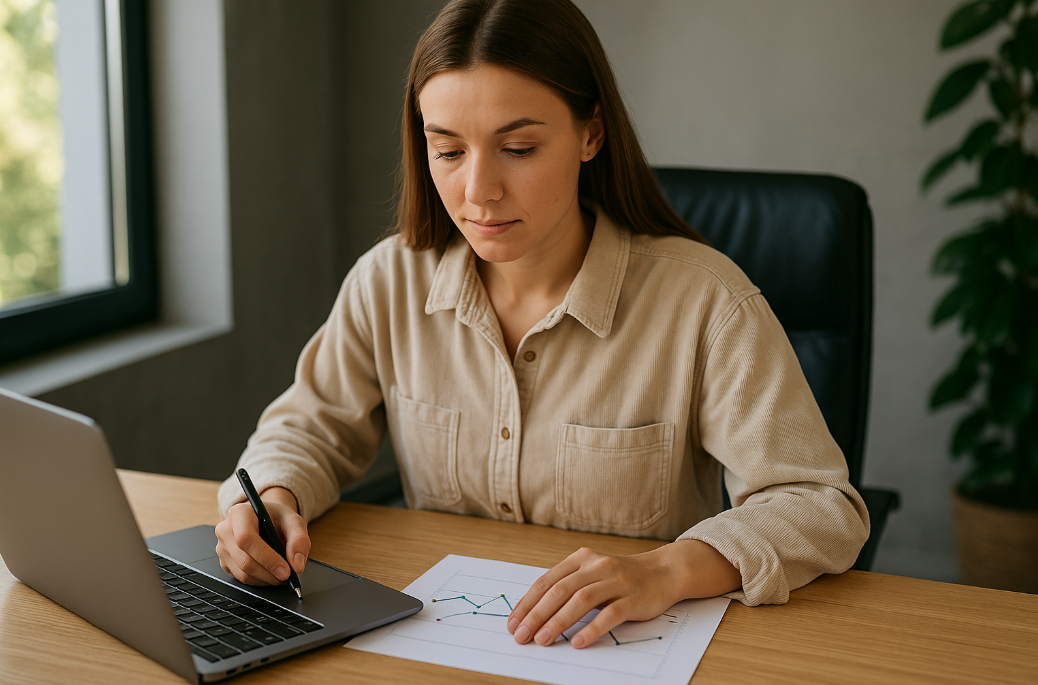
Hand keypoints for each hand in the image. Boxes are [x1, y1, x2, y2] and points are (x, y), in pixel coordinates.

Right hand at [215, 486, 310, 585]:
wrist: (267, 519)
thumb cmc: (277, 518)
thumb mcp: (294, 521)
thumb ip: (299, 539)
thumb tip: (297, 564)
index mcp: (239, 513)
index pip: (246, 539)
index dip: (267, 558)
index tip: (285, 570)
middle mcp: (226, 530)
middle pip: (244, 560)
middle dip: (269, 573)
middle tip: (288, 576)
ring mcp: (222, 548)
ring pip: (242, 573)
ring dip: (266, 579)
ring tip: (282, 574)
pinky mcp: (224, 562)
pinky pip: (241, 579)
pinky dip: (259, 581)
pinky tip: (270, 574)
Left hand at [507, 540, 739, 648]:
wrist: (664, 571)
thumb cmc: (621, 577)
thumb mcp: (592, 573)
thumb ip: (568, 586)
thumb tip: (534, 613)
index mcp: (581, 559)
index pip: (547, 581)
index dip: (528, 603)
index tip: (513, 623)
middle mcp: (597, 566)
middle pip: (560, 591)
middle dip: (537, 615)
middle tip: (522, 636)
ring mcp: (616, 581)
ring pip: (581, 601)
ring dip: (558, 622)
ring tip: (543, 640)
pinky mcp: (633, 598)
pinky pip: (610, 614)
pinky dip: (592, 628)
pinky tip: (579, 642)